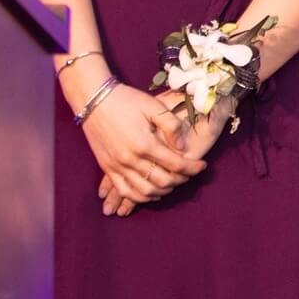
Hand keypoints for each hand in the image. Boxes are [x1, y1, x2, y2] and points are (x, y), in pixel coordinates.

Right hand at [101, 92, 233, 215]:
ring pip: (144, 191)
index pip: (175, 165)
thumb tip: (184, 147)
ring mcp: (117, 167)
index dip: (192, 168)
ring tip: (173, 183)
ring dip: (163, 191)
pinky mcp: (107, 169)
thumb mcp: (154, 106)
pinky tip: (151, 193)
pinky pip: (125, 191)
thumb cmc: (127, 100)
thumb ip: (172, 126)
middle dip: (181, 180)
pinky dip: (140, 197)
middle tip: (189, 173)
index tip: (203, 166)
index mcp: (145, 144)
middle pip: (162, 182)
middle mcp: (130, 160)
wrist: (95, 100)